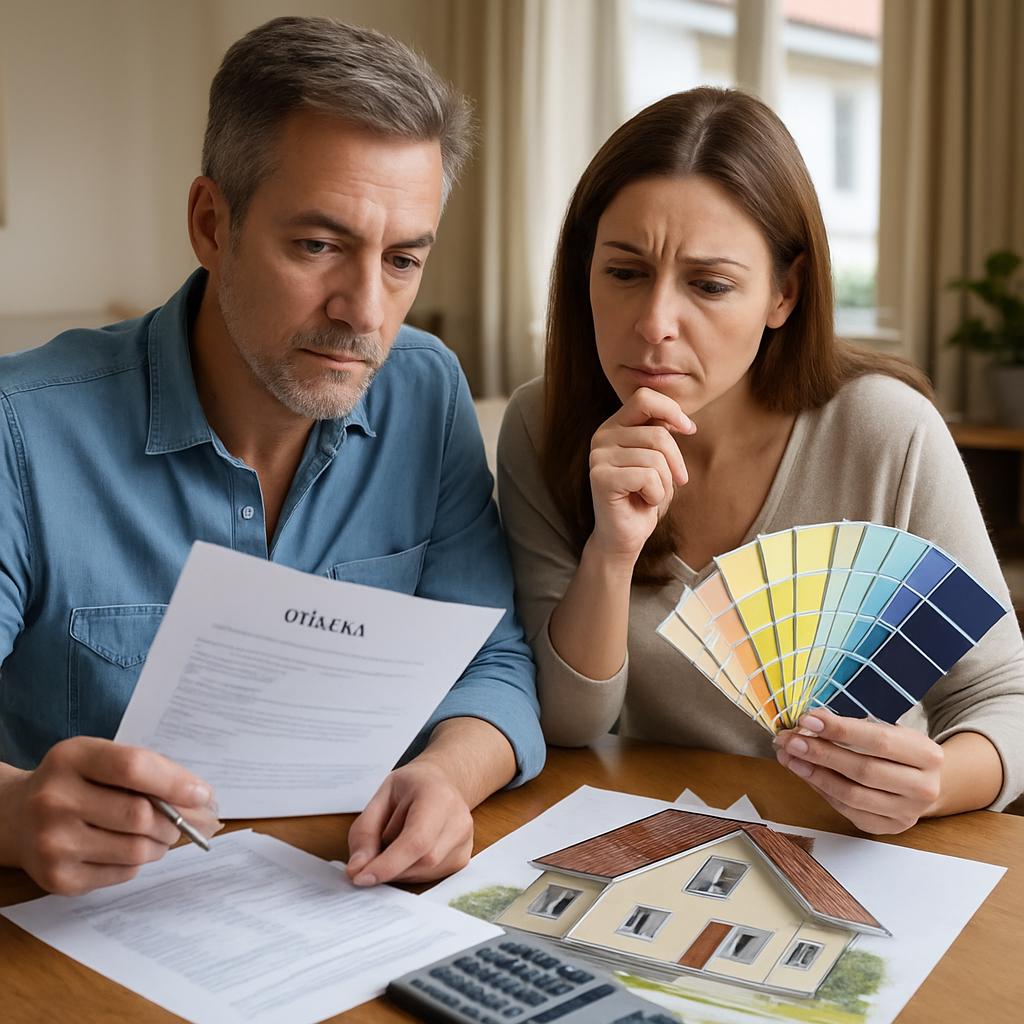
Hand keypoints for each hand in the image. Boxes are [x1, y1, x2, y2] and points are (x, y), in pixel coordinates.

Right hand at [0, 737, 220, 894]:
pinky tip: (128, 848)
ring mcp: (52, 843)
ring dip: (161, 844)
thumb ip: (149, 772)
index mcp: (72, 758)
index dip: (176, 783)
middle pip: (140, 815)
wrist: (15, 817)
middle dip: (174, 821)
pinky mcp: (57, 879)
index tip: (203, 794)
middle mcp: (55, 799)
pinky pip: (122, 873)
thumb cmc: (76, 781)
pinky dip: (139, 862)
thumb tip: (202, 800)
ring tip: (159, 835)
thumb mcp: (102, 759)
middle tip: (184, 821)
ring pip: (136, 850)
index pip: (133, 768)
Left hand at [345, 759, 473, 886]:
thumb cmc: (409, 787)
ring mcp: (465, 840)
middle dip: (390, 866)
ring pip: (425, 873)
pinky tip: (407, 853)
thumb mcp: (379, 798)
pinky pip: (430, 877)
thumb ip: (365, 833)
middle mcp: (458, 819)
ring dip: (399, 869)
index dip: (389, 864)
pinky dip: (410, 871)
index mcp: (437, 796)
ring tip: (396, 843)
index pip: (417, 840)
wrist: (439, 782)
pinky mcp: (462, 857)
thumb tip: (357, 869)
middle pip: (422, 861)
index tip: (361, 877)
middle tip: (372, 854)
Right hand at [588, 387, 694, 564]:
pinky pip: (647, 477)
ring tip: (650, 493)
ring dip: (664, 483)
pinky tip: (642, 501)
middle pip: (658, 434)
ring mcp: (598, 457)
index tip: (689, 430)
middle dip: (675, 462)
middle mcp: (601, 436)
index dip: (672, 410)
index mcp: (614, 426)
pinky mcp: (601, 478)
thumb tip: (682, 420)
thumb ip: (660, 433)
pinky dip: (655, 494)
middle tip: (674, 481)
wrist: (624, 536)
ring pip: (655, 458)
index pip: (644, 398)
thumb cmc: (644, 496)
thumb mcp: (657, 459)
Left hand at [774, 709, 942, 833]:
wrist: (924, 783)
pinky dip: (822, 790)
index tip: (807, 719)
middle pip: (863, 770)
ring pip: (852, 795)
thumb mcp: (888, 732)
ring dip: (814, 774)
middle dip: (820, 753)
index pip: (879, 741)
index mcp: (927, 755)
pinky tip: (806, 774)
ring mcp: (907, 812)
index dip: (840, 729)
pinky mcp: (888, 827)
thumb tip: (810, 722)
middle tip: (790, 741)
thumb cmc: (899, 752)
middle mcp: (923, 788)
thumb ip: (854, 728)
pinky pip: (847, 810)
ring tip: (790, 757)